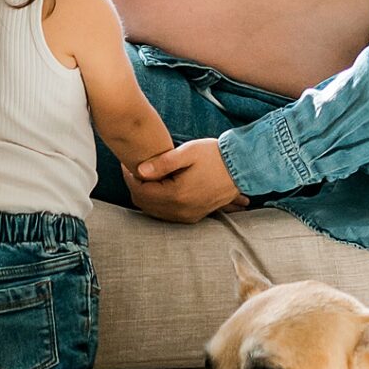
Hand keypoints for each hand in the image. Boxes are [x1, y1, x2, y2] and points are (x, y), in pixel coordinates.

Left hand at [128, 138, 245, 221]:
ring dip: (146, 197)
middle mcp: (181, 210)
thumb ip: (163, 163)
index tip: (127, 163)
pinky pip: (167, 215)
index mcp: (177, 195)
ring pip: (155, 212)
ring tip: (144, 178)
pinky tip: (158, 189)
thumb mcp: (188, 152)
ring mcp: (189, 216)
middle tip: (132, 170)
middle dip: (135, 188)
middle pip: (145, 204)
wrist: (242, 168)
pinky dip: (158, 203)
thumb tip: (140, 170)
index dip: (130, 177)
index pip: (141, 191)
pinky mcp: (195, 216)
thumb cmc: (215, 156)